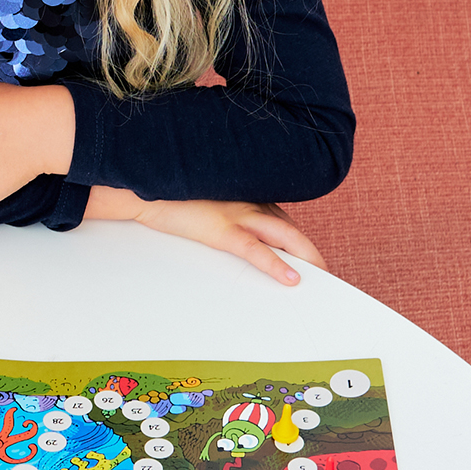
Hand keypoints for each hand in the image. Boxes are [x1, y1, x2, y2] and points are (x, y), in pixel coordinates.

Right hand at [94, 187, 326, 285]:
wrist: (145, 191)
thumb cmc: (172, 196)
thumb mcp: (206, 200)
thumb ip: (227, 210)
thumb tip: (239, 231)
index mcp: (247, 194)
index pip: (284, 220)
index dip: (300, 241)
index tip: (310, 258)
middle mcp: (250, 200)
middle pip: (292, 229)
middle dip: (313, 252)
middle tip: (326, 273)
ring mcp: (238, 214)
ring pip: (286, 237)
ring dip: (308, 258)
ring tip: (322, 278)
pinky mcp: (222, 230)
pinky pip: (257, 251)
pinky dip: (277, 265)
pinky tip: (292, 279)